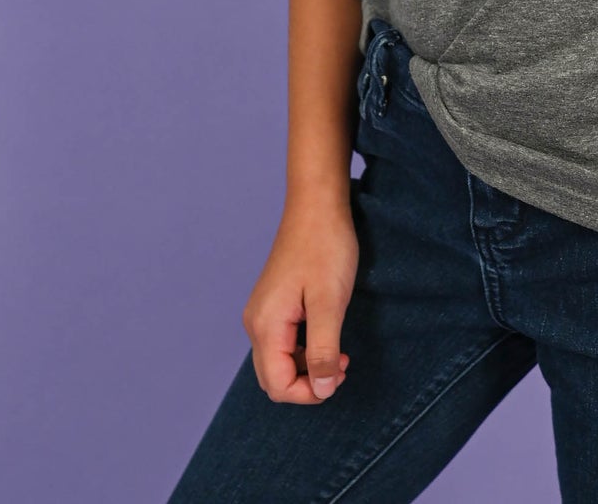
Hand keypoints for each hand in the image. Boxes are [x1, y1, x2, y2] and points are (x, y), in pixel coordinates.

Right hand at [242, 194, 358, 403]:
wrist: (317, 205)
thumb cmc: (325, 248)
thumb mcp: (330, 302)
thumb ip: (324, 350)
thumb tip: (323, 390)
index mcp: (265, 325)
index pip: (277, 385)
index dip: (309, 393)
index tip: (339, 376)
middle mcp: (256, 322)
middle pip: (273, 378)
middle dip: (307, 383)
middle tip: (342, 366)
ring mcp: (263, 311)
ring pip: (278, 361)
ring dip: (307, 367)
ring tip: (340, 353)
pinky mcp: (273, 303)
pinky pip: (282, 342)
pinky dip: (304, 350)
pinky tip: (328, 336)